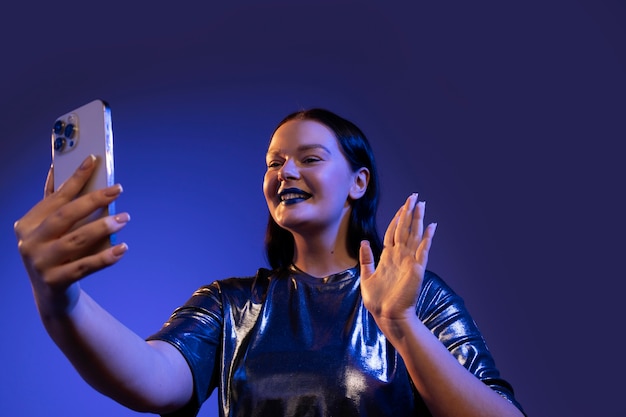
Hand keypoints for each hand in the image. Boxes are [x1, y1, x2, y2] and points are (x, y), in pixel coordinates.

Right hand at [14, 155, 129, 297]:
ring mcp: (40, 263)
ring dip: (103, 227)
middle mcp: (29, 242)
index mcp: (28, 224)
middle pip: (66, 216)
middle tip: (117, 189)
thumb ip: (55, 204)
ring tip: (124, 218)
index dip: (75, 178)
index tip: (93, 160)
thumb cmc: (56, 254)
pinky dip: (105, 257)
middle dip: (93, 200)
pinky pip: (85, 266)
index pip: (56, 197)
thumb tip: (59, 168)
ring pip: (76, 240)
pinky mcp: (55, 282)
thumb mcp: (50, 230)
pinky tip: (123, 248)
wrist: (51, 296)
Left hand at [359, 193, 435, 323]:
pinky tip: (431, 226)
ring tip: (422, 204)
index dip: (397, 218)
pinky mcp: (416, 269)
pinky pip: (423, 250)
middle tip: (414, 196)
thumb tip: (364, 241)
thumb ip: (366, 258)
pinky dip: (427, 238)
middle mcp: (400, 256)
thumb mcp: (366, 276)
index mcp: (388, 257)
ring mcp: (409, 261)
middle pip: (405, 229)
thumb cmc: (377, 300)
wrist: (387, 316)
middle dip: (409, 212)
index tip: (402, 205)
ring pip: (414, 235)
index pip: (394, 232)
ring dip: (418, 220)